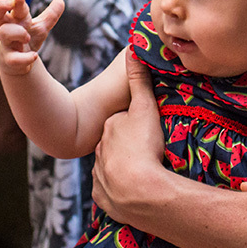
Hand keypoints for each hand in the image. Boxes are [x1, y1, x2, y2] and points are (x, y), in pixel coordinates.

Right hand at [0, 0, 64, 74]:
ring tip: (27, 37)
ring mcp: (6, 44)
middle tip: (11, 3)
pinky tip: (34, 56)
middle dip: (1, 6)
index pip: (13, 6)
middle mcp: (8, 29)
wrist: (19, 64)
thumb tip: (60, 0)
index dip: (16, 1)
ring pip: (4, 33)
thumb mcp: (40, 27)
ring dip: (18, 32)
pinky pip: (13, 58)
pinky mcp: (9, 60)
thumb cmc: (27, 40)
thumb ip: (51, 15)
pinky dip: (25, 58)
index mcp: (16, 19)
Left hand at [92, 52, 163, 218]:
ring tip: (142, 174)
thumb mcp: (146, 109)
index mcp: (110, 128)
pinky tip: (130, 190)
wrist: (140, 191)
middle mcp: (99, 150)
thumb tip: (132, 50)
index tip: (147, 132)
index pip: (120, 122)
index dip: (134, 125)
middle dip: (126, 148)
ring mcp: (99, 175)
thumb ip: (139, 81)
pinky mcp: (102, 197)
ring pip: (110, 168)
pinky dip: (117, 190)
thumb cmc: (144, 147)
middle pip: (115, 145)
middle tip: (147, 153)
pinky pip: (109, 191)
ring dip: (122, 169)